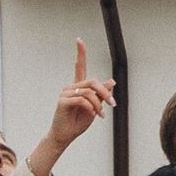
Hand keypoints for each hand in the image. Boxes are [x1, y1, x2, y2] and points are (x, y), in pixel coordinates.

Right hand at [29, 41, 114, 175]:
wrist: (66, 135)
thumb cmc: (78, 122)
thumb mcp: (95, 107)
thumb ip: (102, 94)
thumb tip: (112, 81)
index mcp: (78, 87)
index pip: (79, 66)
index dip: (80, 53)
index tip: (79, 40)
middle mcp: (71, 87)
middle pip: (93, 82)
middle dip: (105, 92)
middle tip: (112, 104)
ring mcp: (65, 93)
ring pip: (89, 92)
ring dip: (99, 104)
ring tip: (100, 114)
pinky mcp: (63, 101)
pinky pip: (83, 100)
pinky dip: (91, 107)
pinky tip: (93, 114)